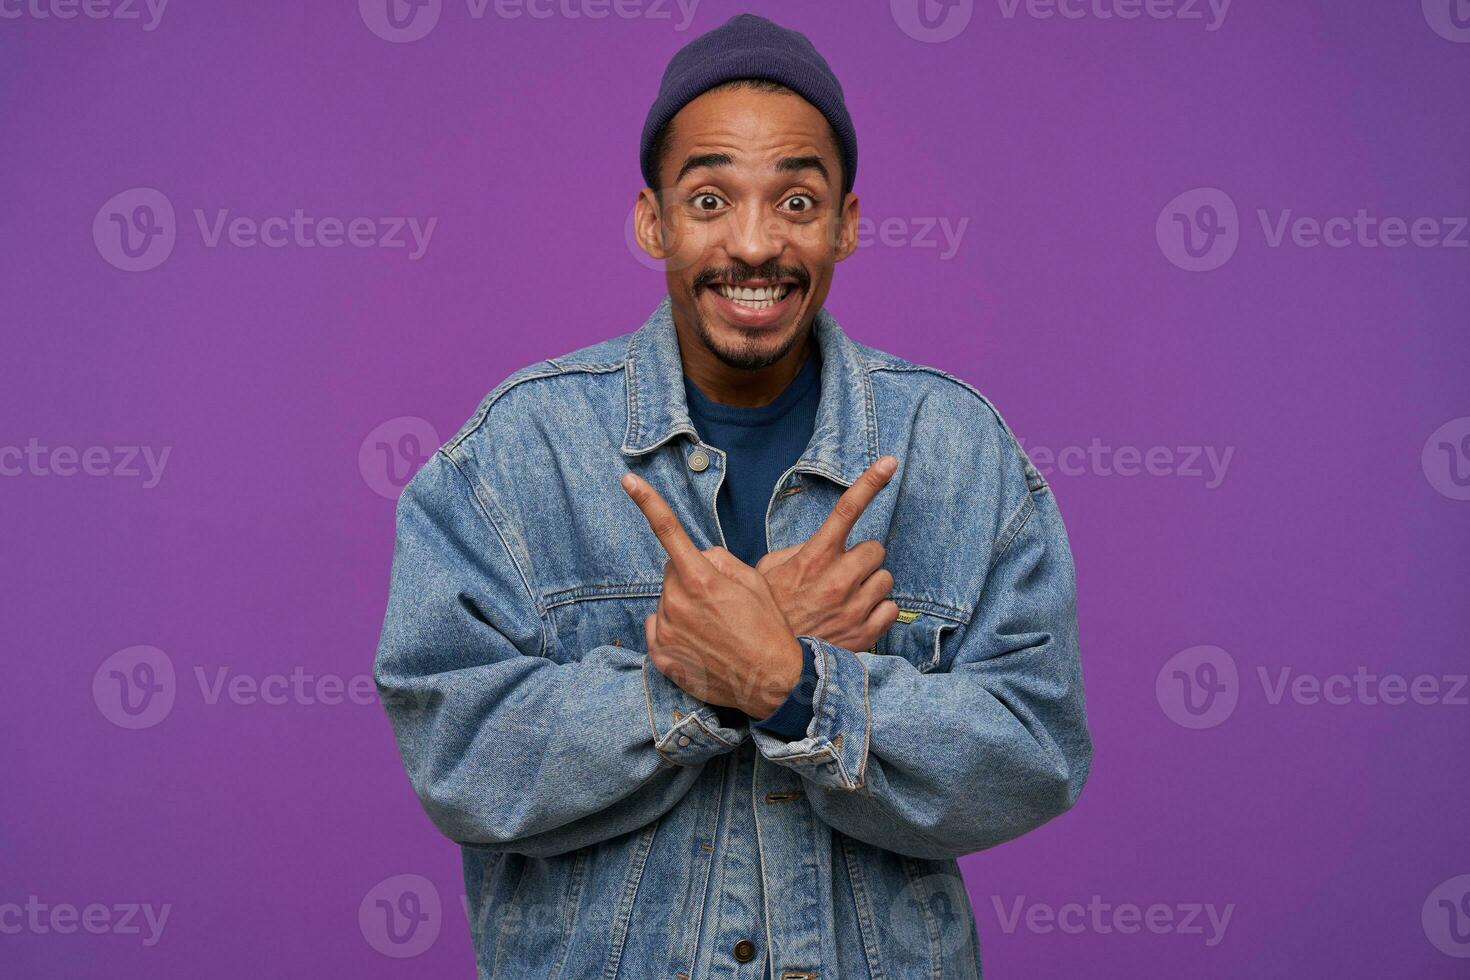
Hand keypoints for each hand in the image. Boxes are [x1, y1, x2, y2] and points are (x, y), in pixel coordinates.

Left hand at [622, 472, 803, 718]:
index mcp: (701, 579)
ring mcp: (666, 632)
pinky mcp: (661, 657)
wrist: (773, 682)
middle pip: (672, 572)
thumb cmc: (768, 629)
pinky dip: (674, 631)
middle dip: (690, 578)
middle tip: (721, 602)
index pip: (669, 531)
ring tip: (715, 629)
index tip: (627, 479)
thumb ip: (719, 560)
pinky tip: (700, 644)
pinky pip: (659, 628)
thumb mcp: (754, 582)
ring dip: (683, 607)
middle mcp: (677, 603)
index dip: (647, 501)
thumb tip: (698, 557)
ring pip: (666, 602)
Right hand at [755, 455, 900, 651]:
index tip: (889, 462)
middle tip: (843, 573)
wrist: (771, 668)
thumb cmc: (769, 616)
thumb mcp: (766, 574)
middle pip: (876, 549)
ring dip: (870, 586)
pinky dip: (877, 612)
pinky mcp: (868, 632)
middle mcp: (839, 579)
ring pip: (885, 579)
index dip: (870, 482)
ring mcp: (856, 607)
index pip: (846, 510)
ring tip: (846, 600)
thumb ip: (794, 554)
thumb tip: (812, 545)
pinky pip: (891, 609)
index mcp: (814, 558)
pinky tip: (856, 619)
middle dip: (863, 558)